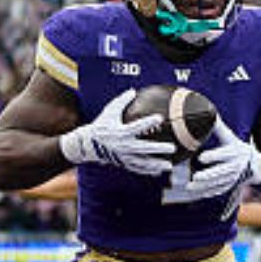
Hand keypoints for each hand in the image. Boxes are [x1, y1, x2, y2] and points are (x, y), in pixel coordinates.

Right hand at [58, 89, 172, 176]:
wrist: (88, 144)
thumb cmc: (101, 125)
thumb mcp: (109, 111)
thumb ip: (121, 101)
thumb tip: (133, 90)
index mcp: (121, 132)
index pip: (137, 127)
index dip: (148, 122)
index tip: (160, 118)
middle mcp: (123, 146)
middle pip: (144, 148)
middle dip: (159, 149)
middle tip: (172, 148)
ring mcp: (124, 157)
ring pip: (143, 162)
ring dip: (156, 164)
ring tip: (169, 165)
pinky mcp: (123, 163)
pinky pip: (138, 169)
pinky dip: (148, 171)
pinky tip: (159, 171)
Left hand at [185, 121, 260, 199]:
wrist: (254, 164)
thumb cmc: (235, 147)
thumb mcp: (229, 136)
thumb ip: (218, 127)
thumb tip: (208, 112)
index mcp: (234, 152)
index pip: (224, 154)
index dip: (213, 156)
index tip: (201, 157)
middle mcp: (235, 166)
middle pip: (221, 171)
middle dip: (208, 175)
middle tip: (195, 177)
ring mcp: (233, 177)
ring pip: (218, 183)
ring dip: (204, 186)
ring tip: (190, 187)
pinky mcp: (230, 186)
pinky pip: (219, 191)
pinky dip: (208, 193)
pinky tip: (196, 194)